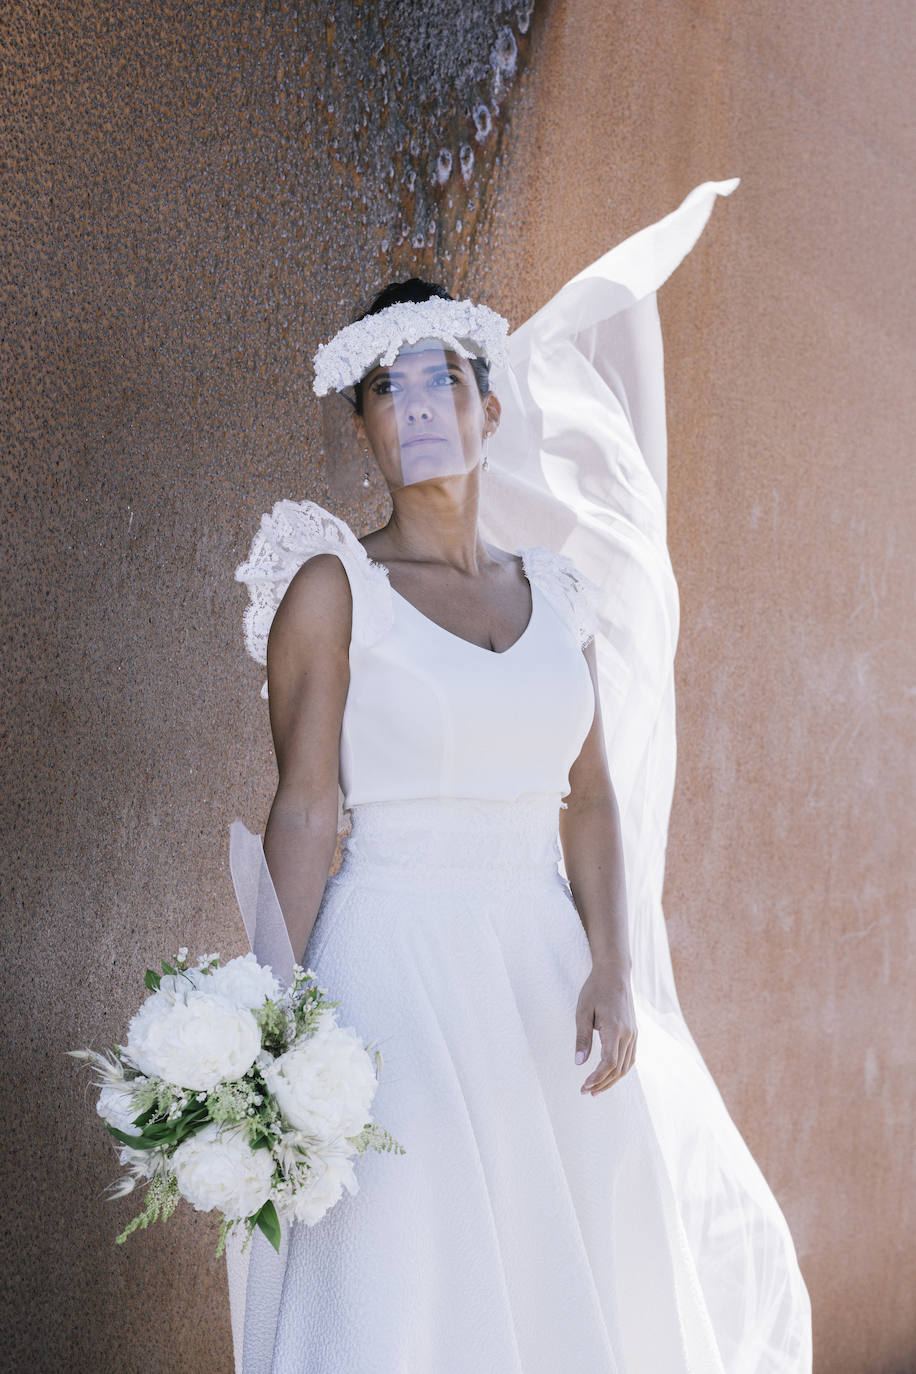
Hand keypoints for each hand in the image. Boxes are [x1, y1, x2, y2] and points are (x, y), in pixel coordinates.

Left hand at [574, 963, 636, 1094]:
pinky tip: (609, 1075)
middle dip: (602, 1083)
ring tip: (595, 1089)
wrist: (615, 973)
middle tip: (585, 1091)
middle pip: (618, 1069)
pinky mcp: (634, 1032)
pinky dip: (619, 1070)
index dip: (597, 1078)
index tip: (583, 1086)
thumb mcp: (583, 1011)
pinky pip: (630, 1058)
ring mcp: (633, 1034)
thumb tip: (579, 1062)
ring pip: (626, 1066)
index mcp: (614, 1028)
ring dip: (611, 1080)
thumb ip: (582, 1038)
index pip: (608, 1063)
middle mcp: (628, 1034)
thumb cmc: (595, 989)